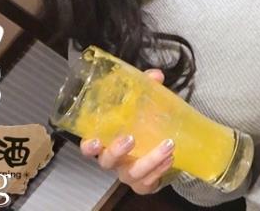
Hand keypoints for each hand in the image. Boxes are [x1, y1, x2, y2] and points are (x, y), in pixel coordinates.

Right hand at [79, 68, 175, 194]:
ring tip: (168, 145)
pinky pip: (148, 182)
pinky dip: (160, 170)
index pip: (88, 147)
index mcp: (107, 141)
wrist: (161, 146)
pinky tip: (170, 158)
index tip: (95, 141)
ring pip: (132, 173)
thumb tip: (155, 76)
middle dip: (116, 151)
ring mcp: (128, 173)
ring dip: (150, 159)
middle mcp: (114, 160)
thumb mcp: (144, 105)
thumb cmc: (143, 126)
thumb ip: (147, 88)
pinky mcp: (143, 183)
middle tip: (131, 139)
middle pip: (106, 161)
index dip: (88, 146)